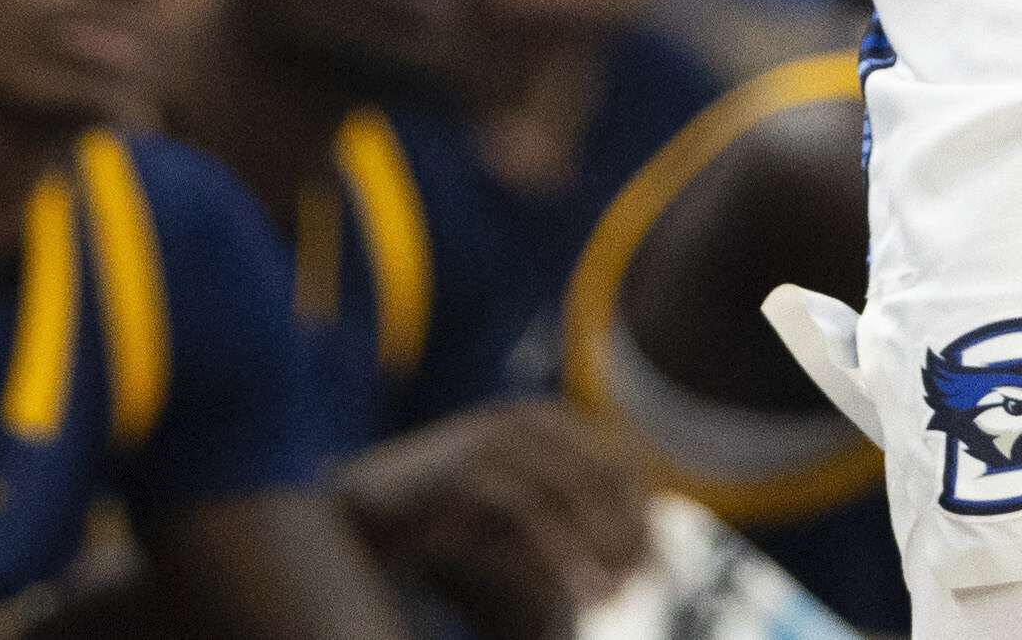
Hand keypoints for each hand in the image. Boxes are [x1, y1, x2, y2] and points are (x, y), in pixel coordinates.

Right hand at [331, 400, 649, 639]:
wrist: (360, 514)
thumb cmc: (446, 523)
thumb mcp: (516, 527)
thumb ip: (565, 535)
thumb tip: (630, 571)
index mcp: (549, 426)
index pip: (622, 471)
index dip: (646, 524)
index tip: (661, 577)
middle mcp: (528, 422)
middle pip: (607, 478)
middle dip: (630, 538)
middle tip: (642, 594)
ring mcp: (493, 437)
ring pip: (572, 491)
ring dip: (601, 548)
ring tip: (613, 599)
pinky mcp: (462, 465)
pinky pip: (528, 509)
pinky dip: (561, 551)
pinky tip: (580, 588)